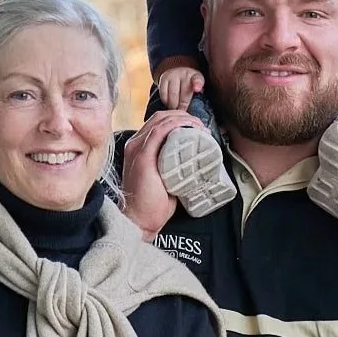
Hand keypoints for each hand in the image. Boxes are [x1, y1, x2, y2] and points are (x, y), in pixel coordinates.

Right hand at [121, 111, 198, 237]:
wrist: (140, 220)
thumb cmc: (154, 202)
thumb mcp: (164, 177)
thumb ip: (172, 165)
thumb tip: (193, 159)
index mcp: (138, 148)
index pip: (158, 123)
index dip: (179, 119)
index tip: (197, 127)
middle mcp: (135, 145)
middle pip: (160, 117)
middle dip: (184, 116)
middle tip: (201, 126)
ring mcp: (137, 149)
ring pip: (161, 121)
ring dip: (184, 119)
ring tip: (200, 127)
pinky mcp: (143, 157)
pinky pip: (159, 132)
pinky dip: (176, 125)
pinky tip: (190, 127)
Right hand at [156, 64, 205, 111]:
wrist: (178, 72)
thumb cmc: (190, 83)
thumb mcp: (198, 86)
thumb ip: (199, 94)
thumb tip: (195, 108)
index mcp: (196, 76)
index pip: (197, 80)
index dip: (197, 84)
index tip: (197, 89)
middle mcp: (184, 73)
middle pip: (183, 93)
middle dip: (182, 105)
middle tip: (182, 113)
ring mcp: (173, 75)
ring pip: (172, 95)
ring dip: (173, 105)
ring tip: (175, 110)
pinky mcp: (163, 79)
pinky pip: (163, 94)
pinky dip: (166, 102)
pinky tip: (169, 104)